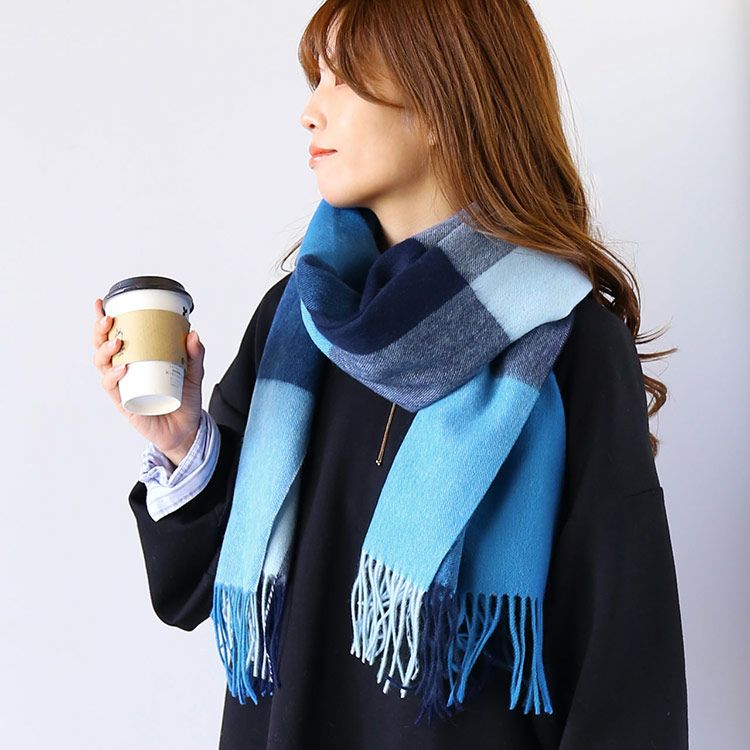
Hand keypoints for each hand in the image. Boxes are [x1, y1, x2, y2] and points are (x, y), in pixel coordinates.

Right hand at [92, 297, 204, 464]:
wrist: (187, 428)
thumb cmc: (184, 399)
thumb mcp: (193, 373)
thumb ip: (195, 355)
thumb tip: (193, 334)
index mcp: (135, 359)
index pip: (114, 336)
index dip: (103, 321)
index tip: (100, 303)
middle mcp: (123, 371)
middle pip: (101, 348)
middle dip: (100, 332)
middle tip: (108, 320)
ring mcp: (122, 387)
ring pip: (103, 366)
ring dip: (105, 352)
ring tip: (117, 343)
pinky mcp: (124, 404)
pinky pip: (113, 389)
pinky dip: (114, 378)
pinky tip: (122, 370)